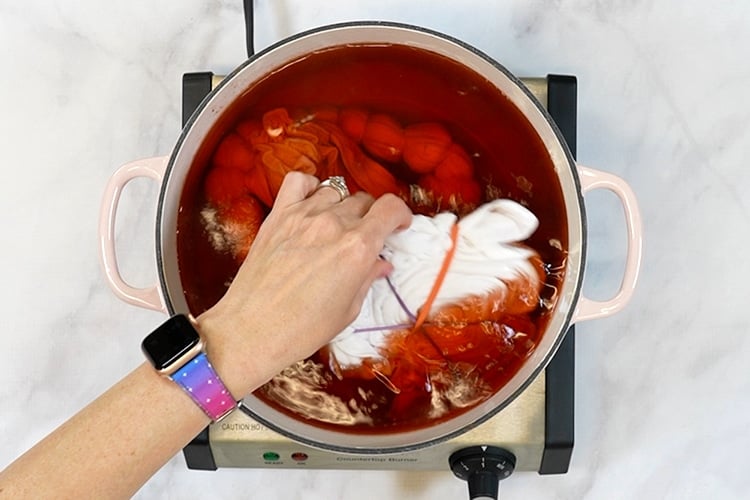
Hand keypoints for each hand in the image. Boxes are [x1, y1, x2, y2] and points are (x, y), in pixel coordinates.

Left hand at [196, 172, 412, 396]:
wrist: (252, 331)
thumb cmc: (302, 329)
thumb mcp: (348, 310)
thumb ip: (367, 278)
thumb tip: (381, 264)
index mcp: (358, 248)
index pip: (390, 208)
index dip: (400, 214)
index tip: (398, 225)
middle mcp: (333, 224)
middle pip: (364, 201)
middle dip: (371, 217)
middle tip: (364, 238)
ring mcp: (303, 216)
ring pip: (335, 191)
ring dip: (341, 205)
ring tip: (335, 227)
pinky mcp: (277, 216)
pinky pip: (299, 182)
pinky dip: (310, 187)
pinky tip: (311, 204)